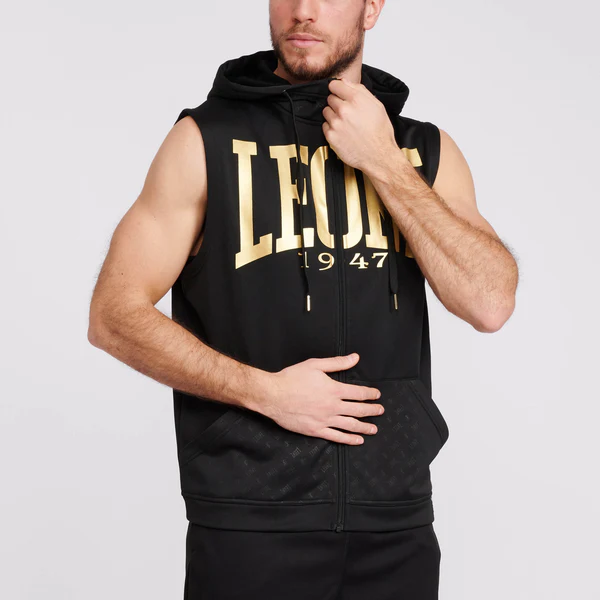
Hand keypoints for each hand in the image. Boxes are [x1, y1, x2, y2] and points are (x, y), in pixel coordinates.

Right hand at [261, 353, 384, 444]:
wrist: (273, 395)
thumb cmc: (292, 378)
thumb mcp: (315, 365)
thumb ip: (337, 363)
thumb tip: (355, 358)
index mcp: (334, 389)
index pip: (359, 393)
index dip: (370, 394)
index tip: (377, 395)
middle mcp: (332, 406)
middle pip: (358, 410)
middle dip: (372, 410)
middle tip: (380, 411)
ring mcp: (325, 420)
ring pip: (350, 425)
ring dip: (365, 427)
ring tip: (374, 429)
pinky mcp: (316, 430)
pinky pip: (336, 437)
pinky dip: (349, 439)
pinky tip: (358, 440)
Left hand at [322, 78, 402, 172]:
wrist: (378, 155)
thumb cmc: (380, 132)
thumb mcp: (377, 105)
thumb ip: (360, 90)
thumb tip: (345, 81)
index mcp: (356, 99)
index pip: (334, 85)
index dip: (337, 88)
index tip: (339, 93)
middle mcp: (344, 110)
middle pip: (330, 98)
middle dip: (337, 103)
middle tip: (347, 113)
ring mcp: (336, 123)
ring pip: (326, 111)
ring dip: (333, 115)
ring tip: (345, 124)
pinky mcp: (330, 136)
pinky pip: (324, 126)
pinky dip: (331, 128)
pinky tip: (342, 132)